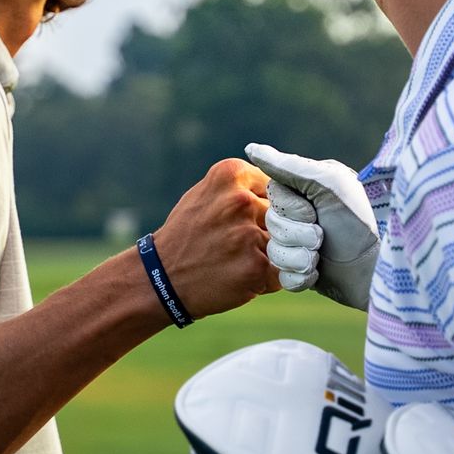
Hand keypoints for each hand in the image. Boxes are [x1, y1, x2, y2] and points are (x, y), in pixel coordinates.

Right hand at [151, 159, 279, 318]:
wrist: (162, 278)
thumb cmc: (188, 235)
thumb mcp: (208, 193)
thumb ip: (246, 187)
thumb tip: (291, 189)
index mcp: (231, 174)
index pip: (278, 187)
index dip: (266, 208)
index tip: (246, 220)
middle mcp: (240, 200)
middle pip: (283, 215)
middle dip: (268, 231)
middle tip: (236, 244)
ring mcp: (249, 235)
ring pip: (285, 243)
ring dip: (269, 255)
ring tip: (236, 260)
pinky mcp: (256, 267)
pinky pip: (283, 271)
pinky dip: (267, 278)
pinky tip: (240, 276)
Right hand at [243, 143, 378, 309]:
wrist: (373, 268)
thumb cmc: (357, 221)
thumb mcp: (328, 184)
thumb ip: (289, 166)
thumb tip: (250, 148)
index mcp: (305, 190)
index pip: (273, 194)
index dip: (292, 209)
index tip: (316, 211)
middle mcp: (299, 215)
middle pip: (271, 223)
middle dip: (298, 235)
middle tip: (323, 237)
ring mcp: (298, 244)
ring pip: (274, 252)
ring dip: (300, 258)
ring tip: (321, 258)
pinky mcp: (300, 272)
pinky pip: (281, 276)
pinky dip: (300, 277)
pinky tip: (318, 273)